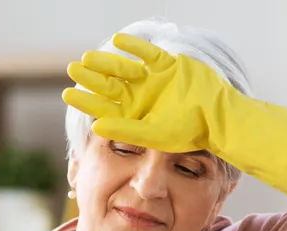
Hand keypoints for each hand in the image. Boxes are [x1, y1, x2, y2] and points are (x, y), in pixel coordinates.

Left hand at [62, 33, 230, 153]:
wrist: (219, 116)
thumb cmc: (188, 131)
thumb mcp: (153, 134)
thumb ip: (124, 129)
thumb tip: (94, 127)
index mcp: (134, 116)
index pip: (103, 107)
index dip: (85, 100)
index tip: (67, 94)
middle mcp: (140, 97)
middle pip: (109, 86)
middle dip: (91, 78)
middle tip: (71, 69)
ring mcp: (153, 80)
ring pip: (124, 68)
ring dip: (106, 62)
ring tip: (88, 57)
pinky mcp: (167, 65)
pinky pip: (147, 53)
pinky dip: (134, 46)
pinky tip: (119, 40)